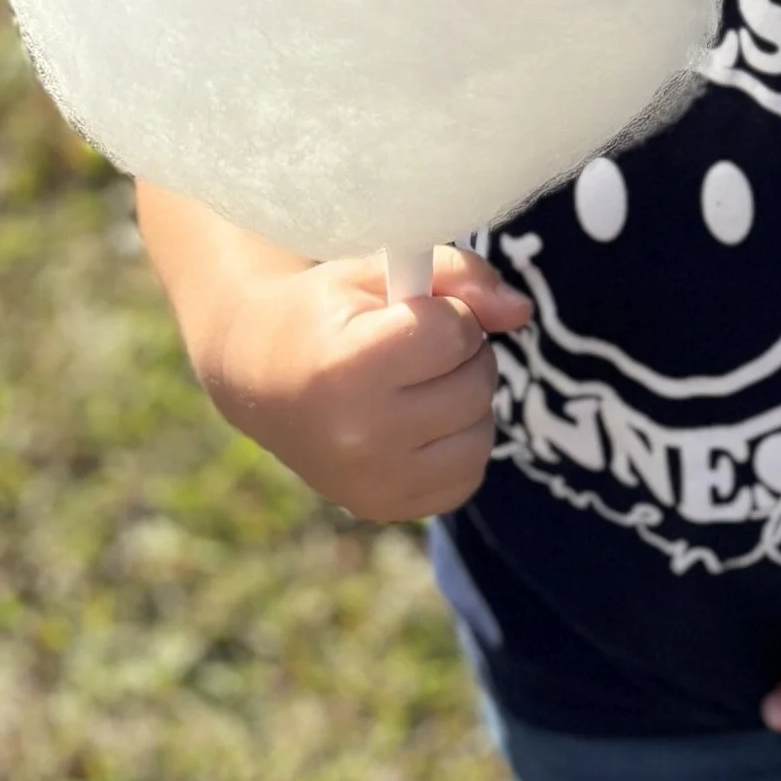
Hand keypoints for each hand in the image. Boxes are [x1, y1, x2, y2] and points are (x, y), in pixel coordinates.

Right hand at [196, 241, 527, 528]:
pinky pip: (468, 476)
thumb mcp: (378, 270)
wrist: (259, 377)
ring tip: (417, 384)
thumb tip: (522, 311)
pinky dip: (457, 445)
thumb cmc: (327, 313)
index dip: (445, 312)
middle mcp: (360, 437)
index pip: (454, 331)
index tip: (409, 312)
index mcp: (348, 368)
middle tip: (415, 348)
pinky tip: (418, 424)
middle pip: (475, 384)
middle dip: (461, 355)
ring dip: (466, 401)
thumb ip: (458, 276)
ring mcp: (372, 483)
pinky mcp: (385, 509)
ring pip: (482, 434)